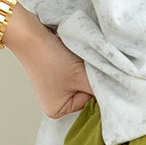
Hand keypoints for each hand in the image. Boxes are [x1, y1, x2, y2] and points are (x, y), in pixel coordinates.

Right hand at [0, 1, 93, 117]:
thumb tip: (117, 93)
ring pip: (80, 82)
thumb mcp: (79, 75)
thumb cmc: (48, 56)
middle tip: (83, 66)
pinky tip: (71, 58)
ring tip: (75, 61)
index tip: (93, 75)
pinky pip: (73, 73)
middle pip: (85, 93)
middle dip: (88, 80)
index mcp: (58, 111)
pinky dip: (76, 66)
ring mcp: (53, 88)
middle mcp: (55, 102)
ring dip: (83, 71)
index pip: (89, 104)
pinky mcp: (54, 74)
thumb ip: (100, 87)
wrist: (29, 32)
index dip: (94, 89)